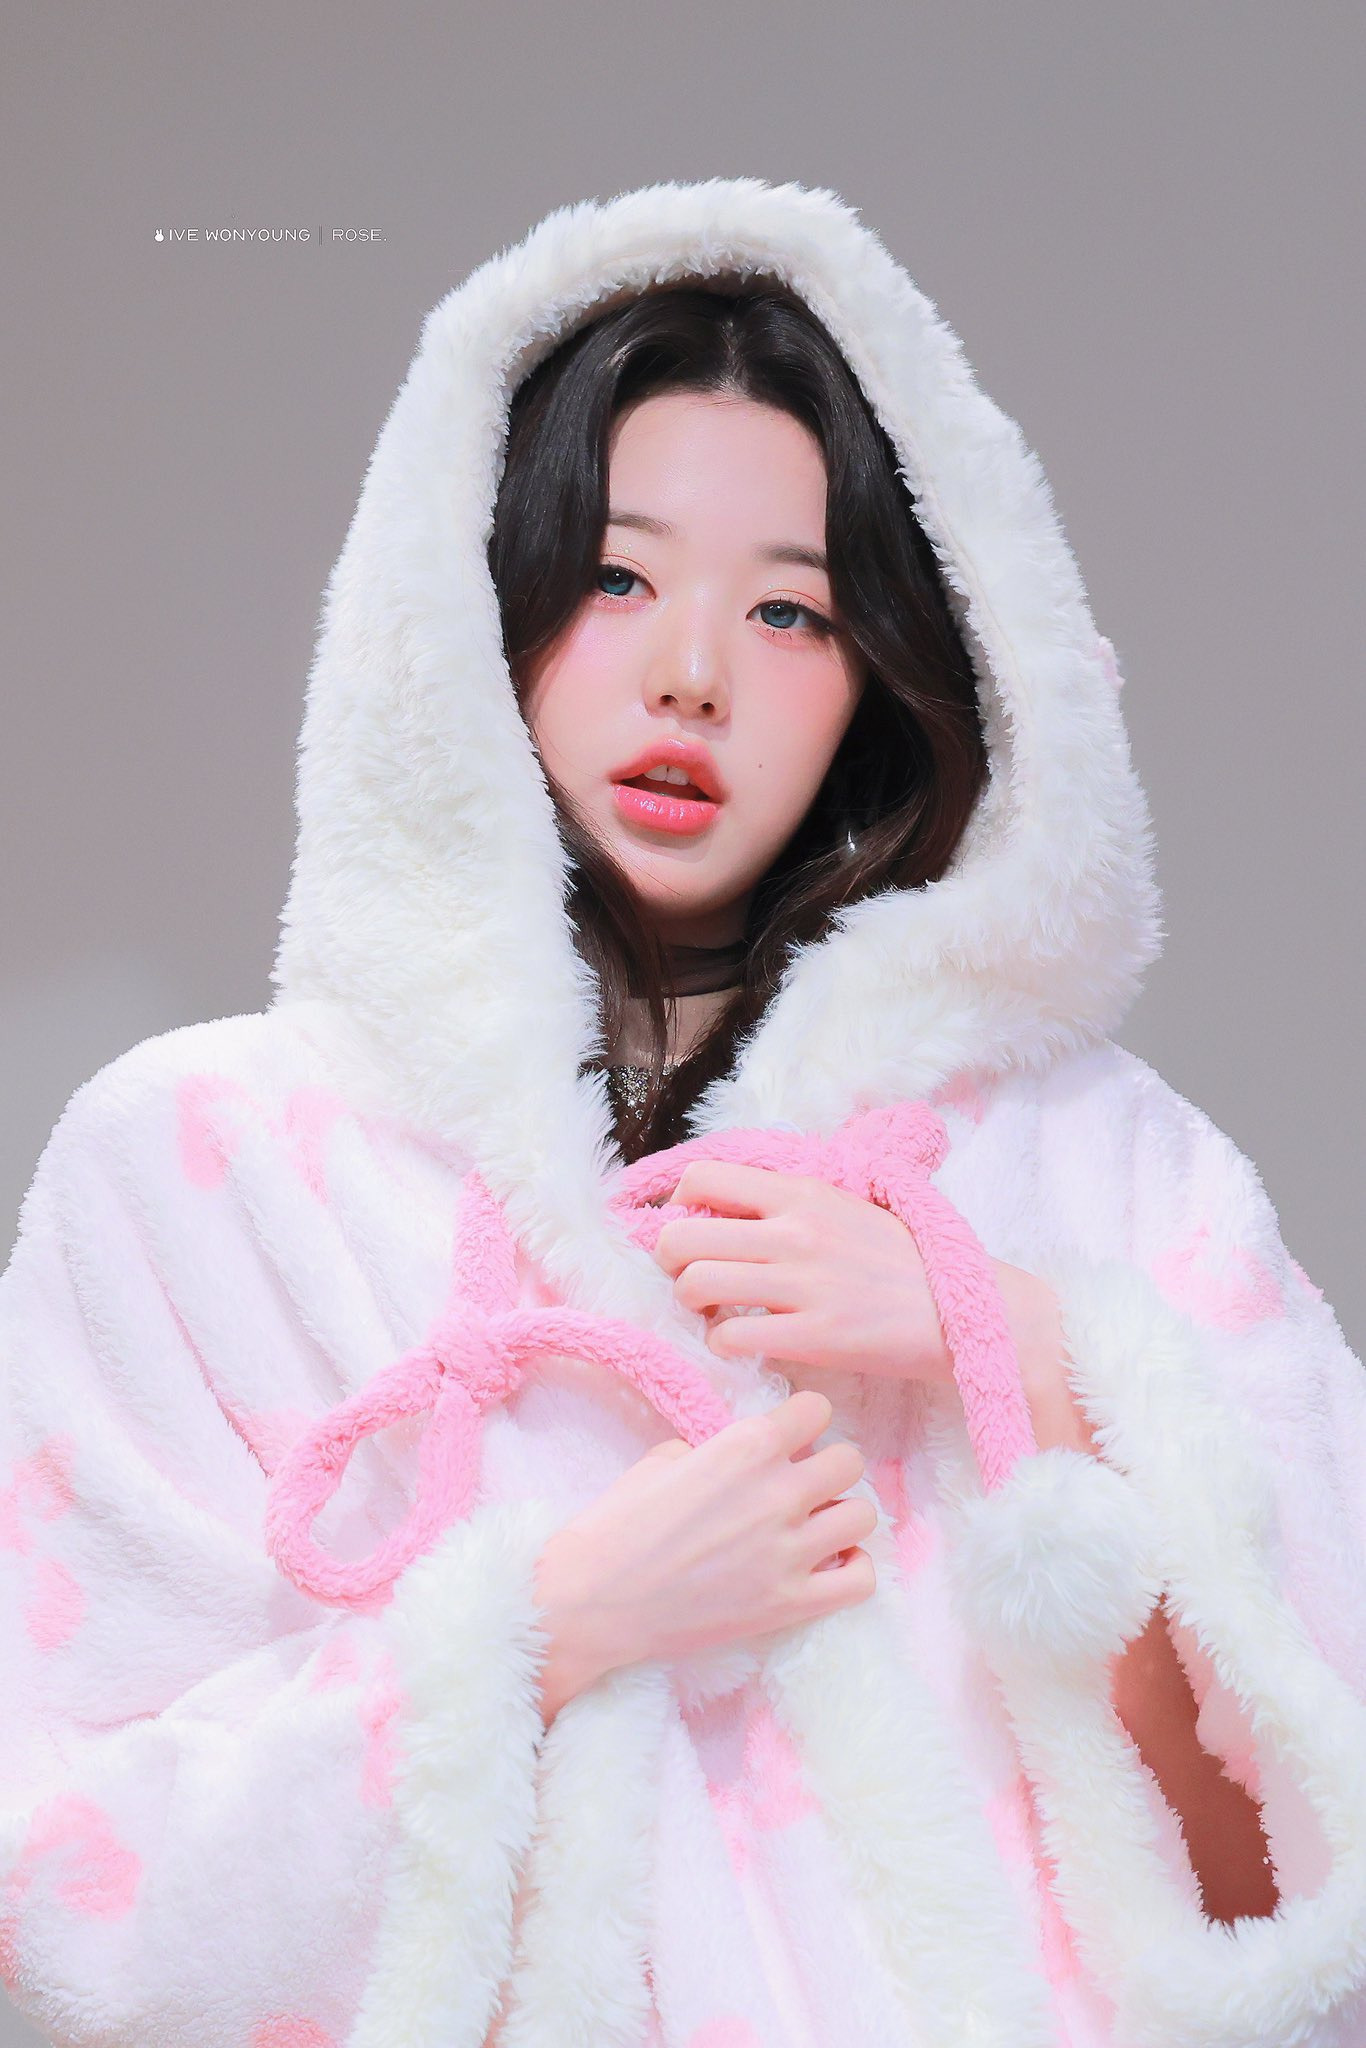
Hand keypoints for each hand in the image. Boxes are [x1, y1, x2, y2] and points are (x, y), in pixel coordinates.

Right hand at [531, 1389, 877, 1722]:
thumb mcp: (661, 1459)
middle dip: (828, 1467)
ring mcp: (788, 1552)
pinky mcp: (791, 1604)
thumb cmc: (617, 1525)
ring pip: (863, 1515)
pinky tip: (827, 1564)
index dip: (805, 1421)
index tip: (790, 1436)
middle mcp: (777, 1493)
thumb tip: (740, 1456)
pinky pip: (860, 1579)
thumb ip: (714, 1449)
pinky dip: (852, 1568)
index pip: (818, 1409)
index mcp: (745, 1447)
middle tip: (801, 1484)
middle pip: (850, 1461)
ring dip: (840, 1516)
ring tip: (814, 1526)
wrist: (594, 1601)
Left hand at [652, 1158, 957, 1384]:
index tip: (693, 1228)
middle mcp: (795, 1231)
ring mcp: (803, 1285)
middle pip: (680, 1237)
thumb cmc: (902, 1261)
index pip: (701, 1178)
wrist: (962, 1312)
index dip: (679, 1206)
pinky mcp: (813, 1337)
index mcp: (801, 1192)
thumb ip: (788, 1203)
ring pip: (694, 1285)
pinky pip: (729, 1336)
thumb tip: (722, 1207)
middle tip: (694, 1276)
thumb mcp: (846, 1207)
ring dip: (693, 1304)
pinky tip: (744, 1341)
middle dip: (671, 1262)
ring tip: (717, 1311)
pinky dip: (723, 1342)